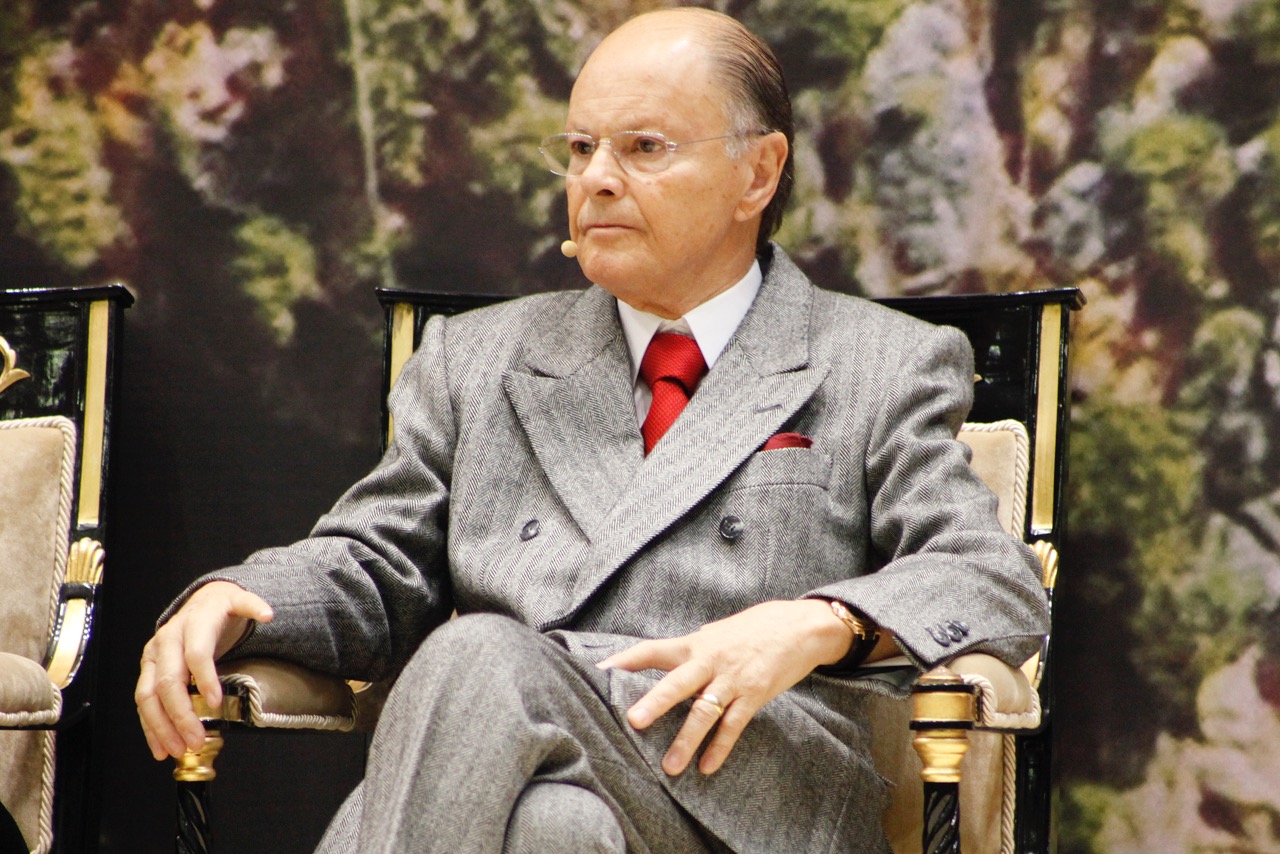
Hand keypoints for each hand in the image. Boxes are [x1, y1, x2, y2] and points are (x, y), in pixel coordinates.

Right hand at [135, 581, 272, 759]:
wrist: (199, 602)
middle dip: (181, 714)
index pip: (195, 653)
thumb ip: (252, 606)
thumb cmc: (219, 608)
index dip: (205, 678)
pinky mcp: (147, 672)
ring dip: (161, 726)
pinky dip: (151, 727)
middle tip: (196, 739)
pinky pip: (144, 703)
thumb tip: (268, 614)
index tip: (216, 702)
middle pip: (168, 681)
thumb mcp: (238, 601)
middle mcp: (166, 641)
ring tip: (178, 750)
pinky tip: (161, 747)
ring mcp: (152, 658)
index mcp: (191, 624)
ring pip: (147, 695)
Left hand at [596, 599, 851, 775]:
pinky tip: (707, 767)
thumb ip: (691, 650)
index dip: (627, 659)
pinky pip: (734, 725)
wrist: (801, 626)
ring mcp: (733, 679)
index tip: (601, 670)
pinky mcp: (755, 694)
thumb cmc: (754, 628)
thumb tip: (661, 660)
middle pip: (677, 682)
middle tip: (633, 722)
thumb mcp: (717, 633)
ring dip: (687, 740)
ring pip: (705, 712)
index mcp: (696, 643)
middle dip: (655, 702)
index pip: (654, 650)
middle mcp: (711, 660)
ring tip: (670, 767)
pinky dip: (720, 748)